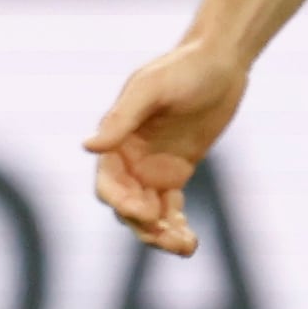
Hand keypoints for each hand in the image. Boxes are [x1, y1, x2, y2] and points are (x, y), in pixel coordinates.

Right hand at [85, 41, 246, 255]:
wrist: (219, 62)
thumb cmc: (182, 68)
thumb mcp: (151, 89)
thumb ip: (122, 117)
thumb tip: (87, 146)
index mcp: (117, 141)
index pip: (108, 183)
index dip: (121, 202)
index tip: (145, 212)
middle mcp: (130, 159)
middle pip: (126, 206)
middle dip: (143, 226)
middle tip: (168, 237)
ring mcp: (152, 169)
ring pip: (148, 215)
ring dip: (160, 235)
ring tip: (185, 246)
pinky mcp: (177, 173)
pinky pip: (171, 209)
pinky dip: (176, 227)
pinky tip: (190, 242)